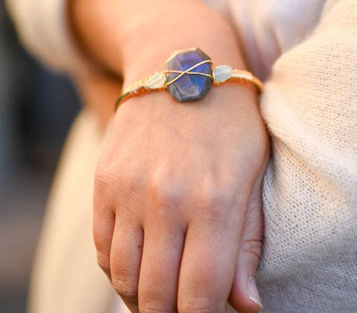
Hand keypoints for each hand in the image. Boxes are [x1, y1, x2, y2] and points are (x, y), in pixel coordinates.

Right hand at [93, 82, 268, 312]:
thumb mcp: (253, 173)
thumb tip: (248, 306)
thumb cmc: (229, 121)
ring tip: (162, 291)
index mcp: (216, 200)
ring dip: (142, 296)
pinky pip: (102, 246)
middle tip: (185, 306)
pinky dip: (119, 268)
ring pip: (124, 277)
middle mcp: (167, 199)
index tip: (210, 312)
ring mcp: (129, 188)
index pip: (202, 295)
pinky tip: (139, 262)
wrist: (180, 69)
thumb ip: (247, 241)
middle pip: (158, 296)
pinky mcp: (104, 180)